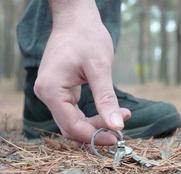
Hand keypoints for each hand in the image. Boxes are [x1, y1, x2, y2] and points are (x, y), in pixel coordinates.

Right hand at [34, 0, 129, 144]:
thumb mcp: (100, 68)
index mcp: (51, 90)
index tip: (117, 137)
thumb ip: (106, 99)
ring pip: (74, 120)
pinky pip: (74, 111)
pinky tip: (109, 111)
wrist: (77, 19)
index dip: (94, 136)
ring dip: (96, 123)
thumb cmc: (87, 37)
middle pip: (72, 126)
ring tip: (121, 115)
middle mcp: (47, 94)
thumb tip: (117, 127)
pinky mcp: (60, 89)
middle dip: (97, 130)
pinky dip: (92, 115)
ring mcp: (52, 92)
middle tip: (121, 128)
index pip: (72, 126)